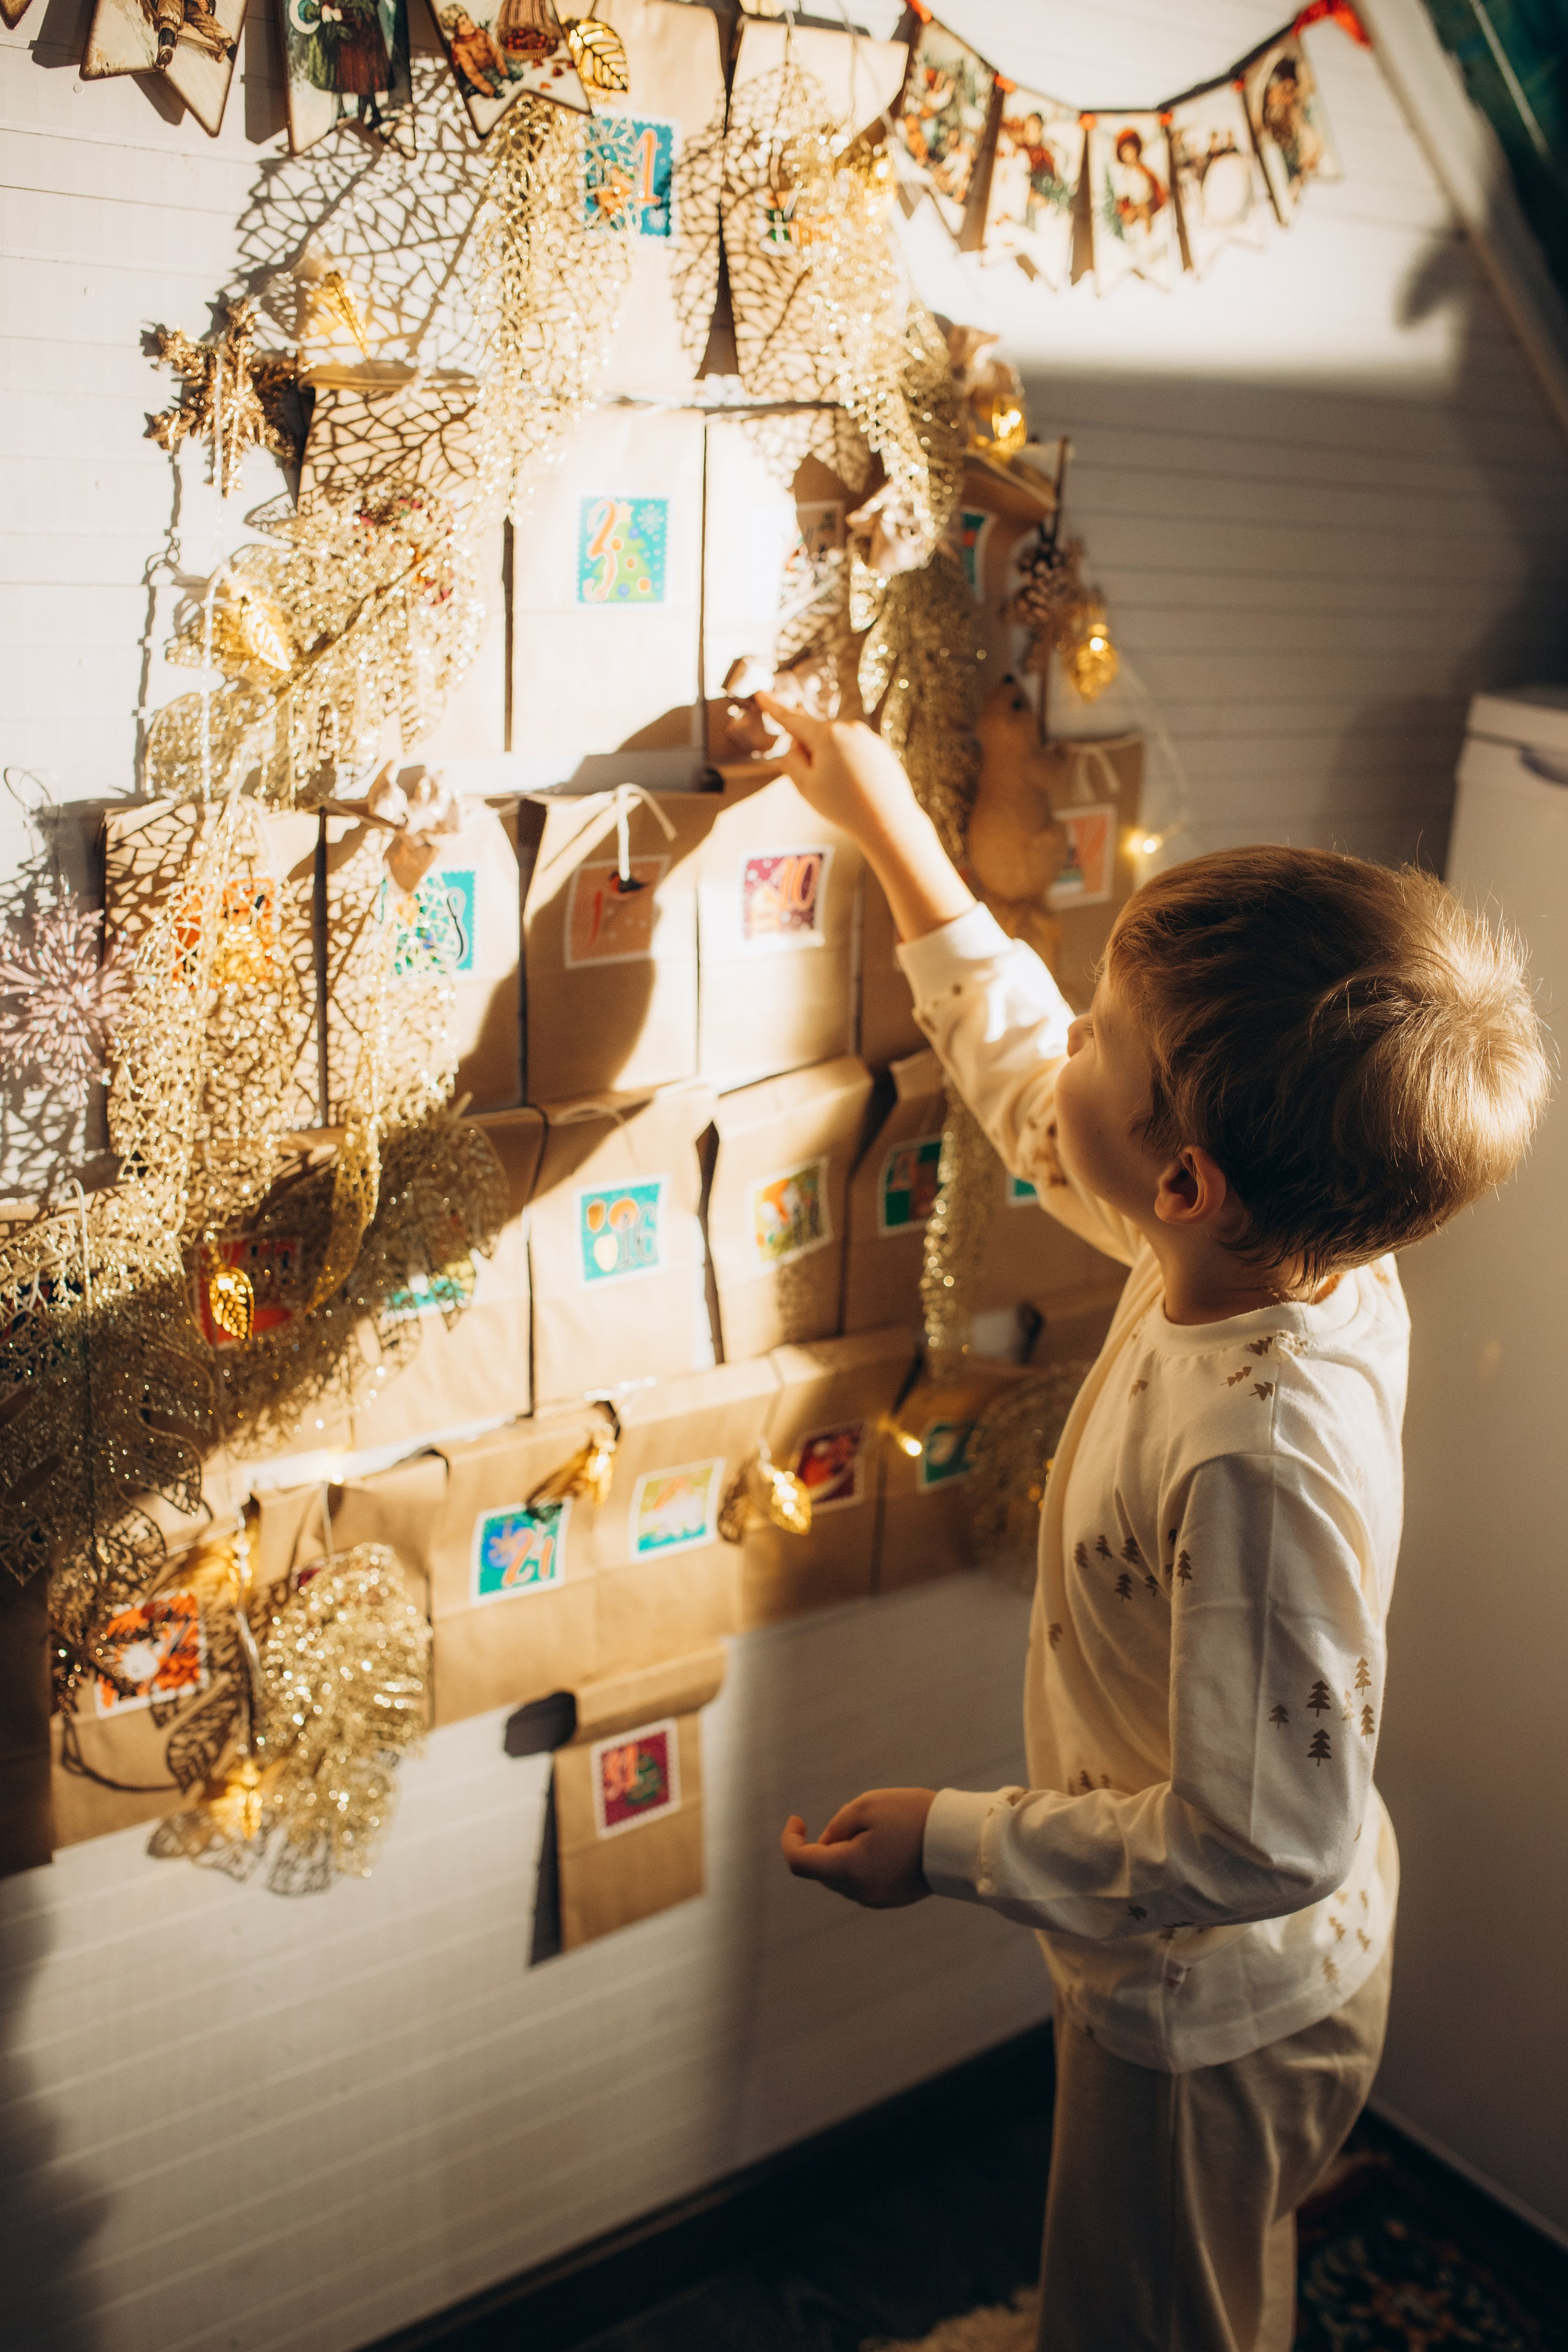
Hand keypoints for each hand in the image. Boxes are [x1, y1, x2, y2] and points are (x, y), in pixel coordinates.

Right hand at [755, 696, 973, 945]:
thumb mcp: (805, 786)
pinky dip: (849, 767)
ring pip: (835, 746)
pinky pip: (853, 753)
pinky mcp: (879, 748)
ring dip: (831, 762)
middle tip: (823, 787)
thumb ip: (791, 760)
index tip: (761, 694)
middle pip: (815, 737)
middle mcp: (849, 728)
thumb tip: (795, 745)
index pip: (792, 719)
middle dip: (811, 755)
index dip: (773, 708)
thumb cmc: (844, 806)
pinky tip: (857, 788)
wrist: (887, 820)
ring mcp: (867, 736)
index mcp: (827, 734)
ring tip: (844, 791)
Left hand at [780, 1788, 936, 1909]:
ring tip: (879, 1829)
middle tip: (855, 1819)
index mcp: (849, 1869)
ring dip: (844, 1853)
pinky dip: (861, 1863)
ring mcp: (876, 1899)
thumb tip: (825, 1845)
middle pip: (822, 1869)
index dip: (790, 1840)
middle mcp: (859, 1892)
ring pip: (841, 1876)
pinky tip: (887, 1844)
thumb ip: (835, 1826)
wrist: (956, 1838)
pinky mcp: (890, 1899)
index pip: (799, 1863)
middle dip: (826, 1843)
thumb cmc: (910, 1816)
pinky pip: (861, 1882)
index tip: (797, 1818)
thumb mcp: (864, 1807)